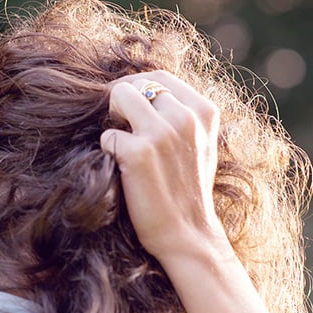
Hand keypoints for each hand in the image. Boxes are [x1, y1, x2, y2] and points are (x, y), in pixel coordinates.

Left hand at [100, 71, 228, 261]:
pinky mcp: (139, 152)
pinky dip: (107, 149)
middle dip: (121, 103)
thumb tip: (144, 91)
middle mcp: (186, 117)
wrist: (188, 235)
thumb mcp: (200, 145)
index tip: (125, 106)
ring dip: (113, 119)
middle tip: (119, 129)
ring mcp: (162, 133)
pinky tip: (120, 169)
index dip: (135, 86)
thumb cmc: (187, 190)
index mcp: (204, 111)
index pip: (159, 77)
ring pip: (119, 96)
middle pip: (136, 84)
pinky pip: (108, 134)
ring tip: (120, 145)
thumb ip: (181, 115)